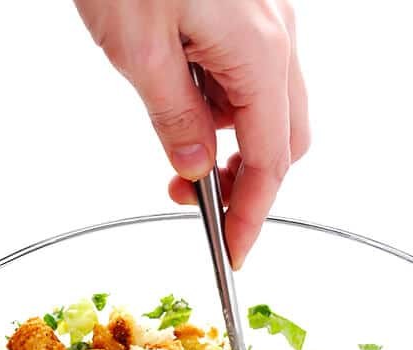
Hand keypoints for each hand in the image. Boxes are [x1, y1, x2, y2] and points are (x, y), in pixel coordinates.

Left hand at [74, 0, 308, 268]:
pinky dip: (218, 102)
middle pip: (283, 137)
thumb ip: (174, 117)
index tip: (235, 253)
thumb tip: (194, 166)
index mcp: (258, 52)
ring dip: (227, 140)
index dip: (253, 215)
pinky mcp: (242, 8)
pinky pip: (244, 72)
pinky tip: (179, 96)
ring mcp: (263, 18)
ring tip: (173, 145)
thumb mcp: (138, 50)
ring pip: (263, 105)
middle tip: (198, 204)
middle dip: (245, 182)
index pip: (269, 161)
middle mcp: (274, 36)